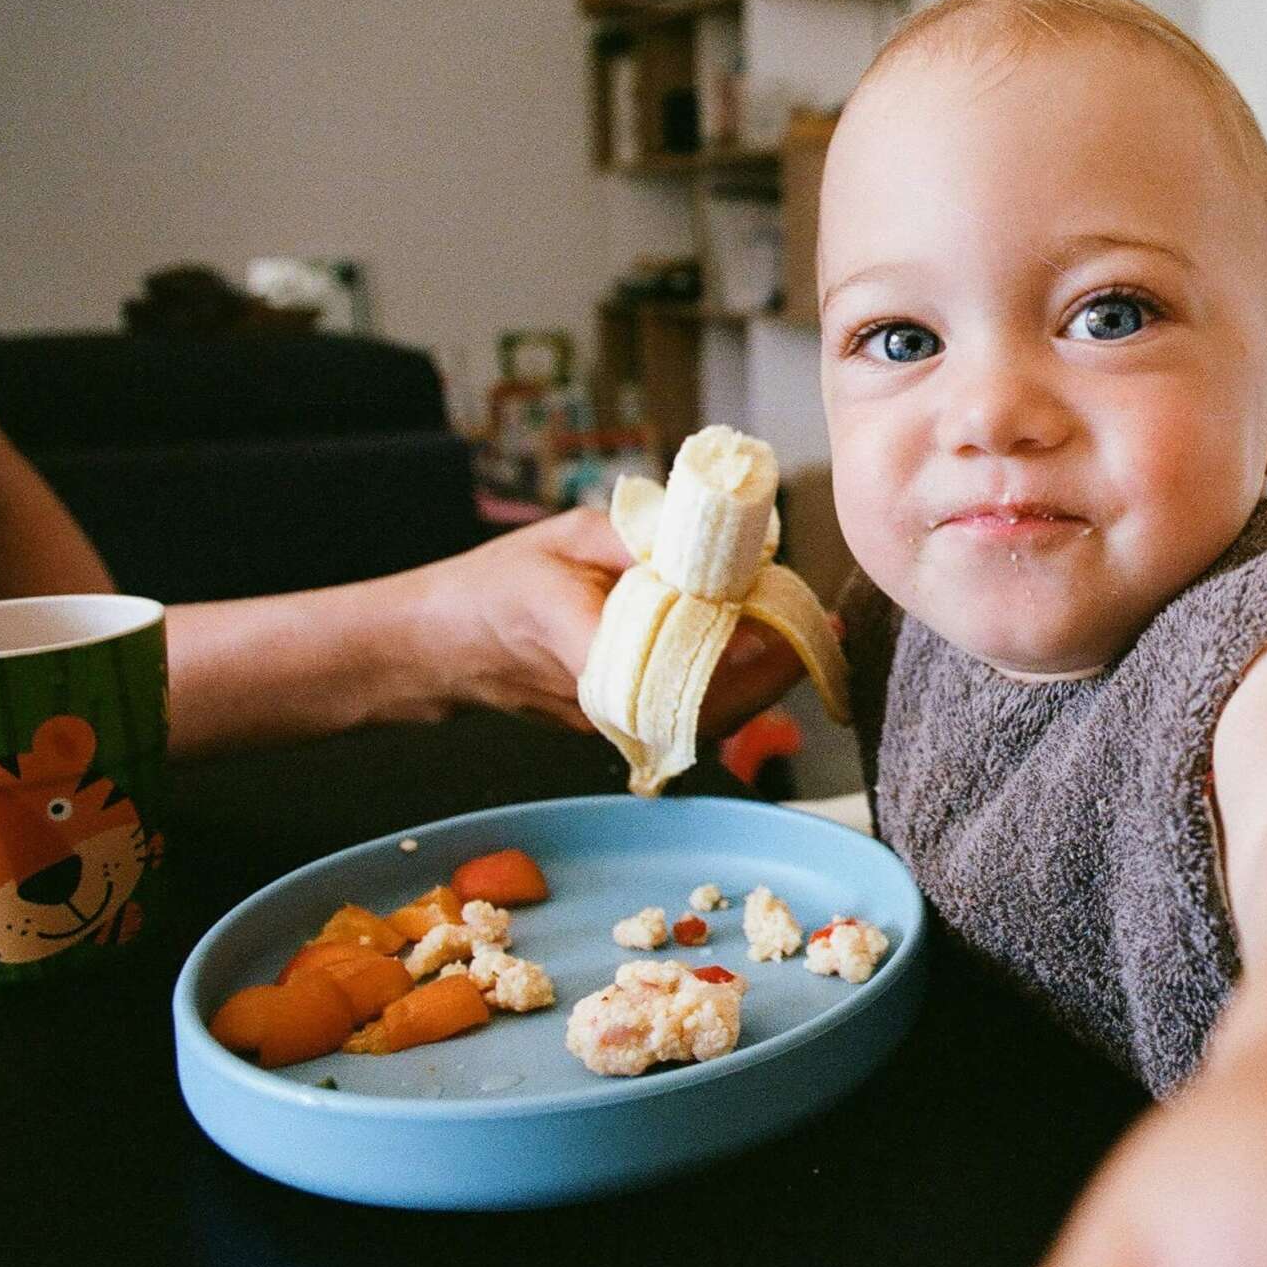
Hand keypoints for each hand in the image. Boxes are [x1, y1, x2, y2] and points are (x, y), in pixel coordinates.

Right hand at [403, 509, 811, 736]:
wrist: (443, 646)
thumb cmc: (500, 582)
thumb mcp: (567, 537)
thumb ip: (639, 539)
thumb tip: (715, 536)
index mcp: (579, 642)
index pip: (668, 667)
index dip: (732, 655)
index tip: (776, 625)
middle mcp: (602, 700)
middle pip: (706, 706)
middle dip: (773, 669)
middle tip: (822, 625)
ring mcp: (613, 725)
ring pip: (705, 720)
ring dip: (764, 683)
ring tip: (809, 635)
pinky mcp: (620, 730)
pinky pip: (690, 718)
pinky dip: (736, 690)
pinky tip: (769, 653)